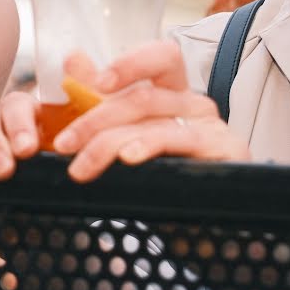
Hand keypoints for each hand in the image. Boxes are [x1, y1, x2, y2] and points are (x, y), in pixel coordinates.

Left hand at [0, 41, 249, 182]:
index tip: (97, 81)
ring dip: (107, 142)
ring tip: (80, 167)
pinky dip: (147, 146)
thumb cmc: (166, 179)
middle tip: (63, 144)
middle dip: (94, 119)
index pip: (162, 57)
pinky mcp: (225, 153)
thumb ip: (101, 97)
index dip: (131, 62)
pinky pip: (179, 142)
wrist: (206, 232)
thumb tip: (72, 58)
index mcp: (176, 94)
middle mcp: (197, 105)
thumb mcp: (128, 135)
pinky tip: (127, 158)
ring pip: (153, 122)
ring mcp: (214, 129)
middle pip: (143, 97)